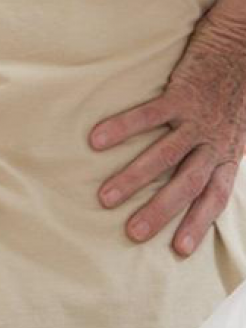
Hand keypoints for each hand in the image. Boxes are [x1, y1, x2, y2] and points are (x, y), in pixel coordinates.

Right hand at [90, 0, 245, 255]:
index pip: (215, 195)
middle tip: (132, 232)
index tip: (178, 250)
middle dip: (159, 211)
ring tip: (105, 197)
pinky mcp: (181, 93)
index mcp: (230, 149)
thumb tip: (204, 164)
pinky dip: (122, 128)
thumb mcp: (241, 120)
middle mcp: (214, 140)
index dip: (198, 223)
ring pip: (164, 156)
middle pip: (186, 184)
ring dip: (133, 179)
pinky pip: (148, 116)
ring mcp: (197, 118)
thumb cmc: (243, 78)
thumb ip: (224, 142)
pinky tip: (97, 140)